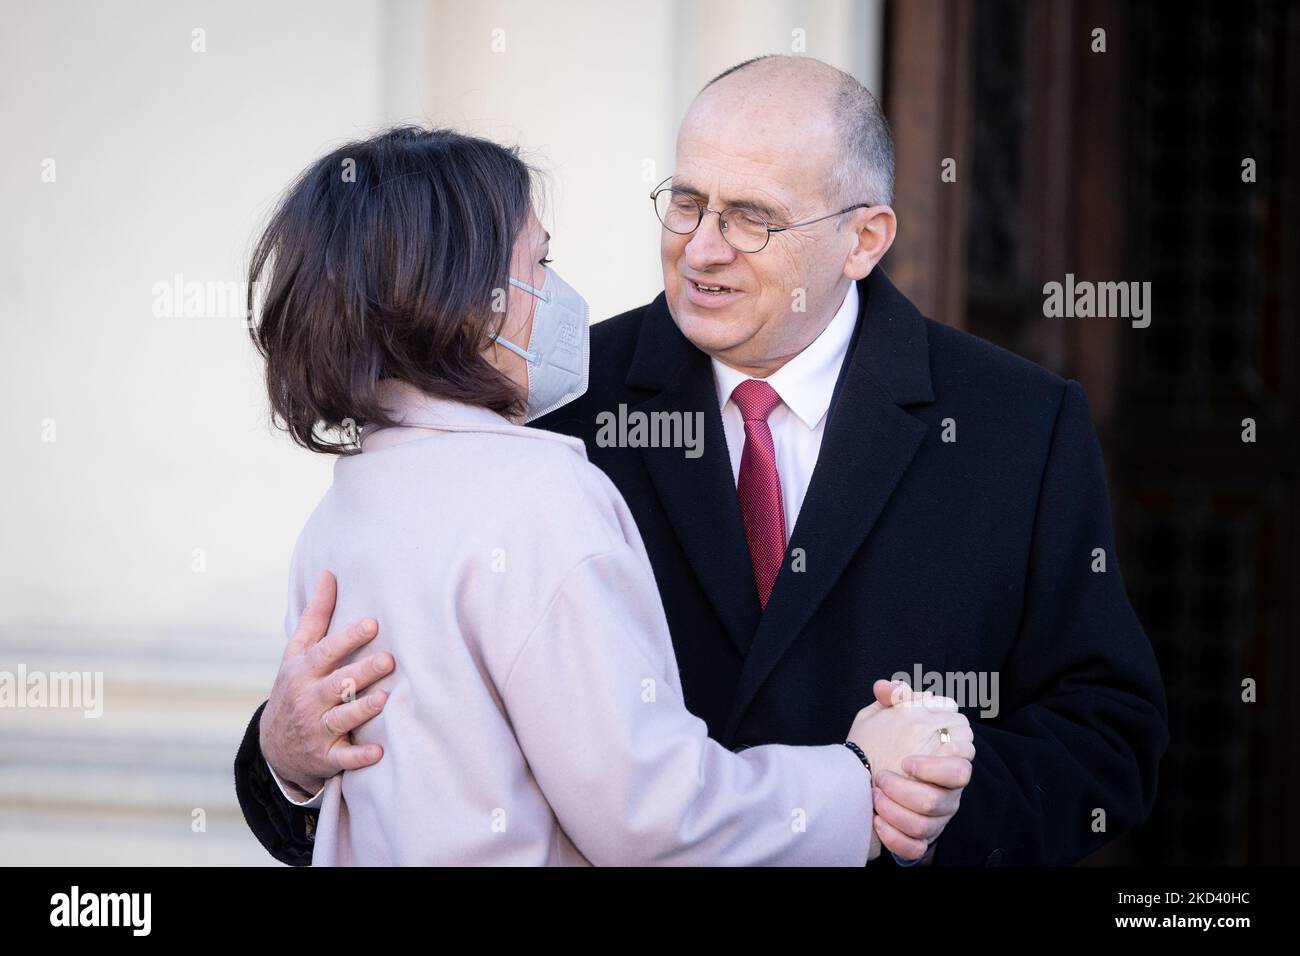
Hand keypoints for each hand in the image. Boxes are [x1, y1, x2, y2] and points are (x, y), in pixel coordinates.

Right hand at [259, 570, 393, 793]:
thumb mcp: (297, 652)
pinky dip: (359, 758)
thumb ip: (316, 615)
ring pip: (340, 719)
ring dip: (361, 710)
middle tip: (388, 659)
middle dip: (361, 672)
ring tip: (383, 698)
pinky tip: (379, 752)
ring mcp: (316, 730)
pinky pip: (344, 759)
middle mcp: (308, 699)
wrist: (274, 746)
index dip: (348, 638)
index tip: (372, 623)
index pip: (325, 652)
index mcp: (303, 671)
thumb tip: (328, 573)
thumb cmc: (296, 686)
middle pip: (336, 684)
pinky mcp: (325, 757)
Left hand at [868, 680, 974, 860]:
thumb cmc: (882, 745)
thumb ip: (893, 699)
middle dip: (910, 789)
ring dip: (895, 810)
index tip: (906, 761)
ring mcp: (937, 816)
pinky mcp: (921, 838)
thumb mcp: (884, 717)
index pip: (963, 761)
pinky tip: (876, 822)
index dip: (937, 765)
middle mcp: (947, 789)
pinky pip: (915, 846)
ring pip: (927, 823)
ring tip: (873, 795)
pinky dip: (894, 837)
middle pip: (945, 798)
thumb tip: (886, 687)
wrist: (861, 780)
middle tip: (882, 778)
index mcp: (945, 759)